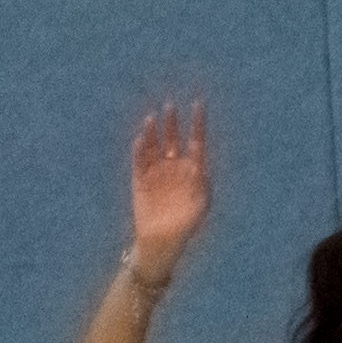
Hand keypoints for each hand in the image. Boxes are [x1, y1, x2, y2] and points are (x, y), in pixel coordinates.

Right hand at [125, 101, 210, 282]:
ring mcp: (157, 171)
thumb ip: (202, 183)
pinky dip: (140, 149)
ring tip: (152, 119)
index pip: (197, 141)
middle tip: (170, 106)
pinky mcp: (140, 178)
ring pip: (155, 145)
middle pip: (174, 138)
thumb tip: (200, 166)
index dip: (197, 123)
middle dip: (172, 123)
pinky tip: (141, 139)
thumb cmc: (187, 223)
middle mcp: (175, 166)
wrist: (163, 238)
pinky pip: (139, 160)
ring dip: (154, 132)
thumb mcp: (201, 203)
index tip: (197, 104)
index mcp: (194, 170)